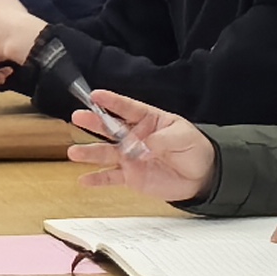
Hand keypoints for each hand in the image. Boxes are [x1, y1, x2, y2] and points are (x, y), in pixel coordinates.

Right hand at [63, 90, 214, 200]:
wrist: (203, 176)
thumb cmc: (195, 150)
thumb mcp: (182, 138)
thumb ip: (159, 141)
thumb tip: (139, 148)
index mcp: (148, 120)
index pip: (127, 108)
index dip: (112, 101)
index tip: (96, 95)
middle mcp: (135, 137)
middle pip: (110, 127)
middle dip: (94, 122)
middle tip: (79, 116)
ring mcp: (131, 157)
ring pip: (106, 153)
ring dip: (90, 152)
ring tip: (74, 152)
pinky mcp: (132, 176)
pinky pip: (111, 177)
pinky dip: (97, 179)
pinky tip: (84, 180)